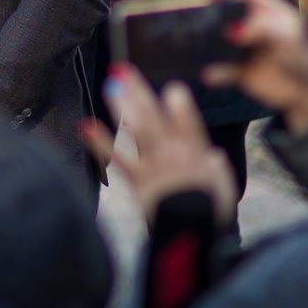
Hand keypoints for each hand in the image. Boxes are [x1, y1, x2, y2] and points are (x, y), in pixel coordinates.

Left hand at [81, 65, 236, 230]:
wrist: (192, 236)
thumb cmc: (209, 208)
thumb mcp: (222, 183)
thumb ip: (213, 163)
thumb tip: (211, 152)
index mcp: (197, 154)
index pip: (189, 126)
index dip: (181, 109)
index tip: (173, 88)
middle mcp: (174, 158)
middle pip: (155, 121)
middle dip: (139, 94)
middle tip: (123, 71)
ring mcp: (153, 169)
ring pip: (136, 135)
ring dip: (121, 109)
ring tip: (109, 87)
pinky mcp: (137, 183)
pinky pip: (117, 161)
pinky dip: (100, 143)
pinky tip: (86, 126)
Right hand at [199, 0, 307, 132]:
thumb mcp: (291, 40)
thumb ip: (266, 30)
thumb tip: (235, 32)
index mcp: (267, 10)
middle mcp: (251, 25)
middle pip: (224, 12)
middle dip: (208, 13)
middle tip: (196, 18)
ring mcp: (243, 48)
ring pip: (216, 41)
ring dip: (204, 43)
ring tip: (194, 45)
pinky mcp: (238, 72)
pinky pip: (219, 70)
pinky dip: (212, 73)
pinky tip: (210, 75)